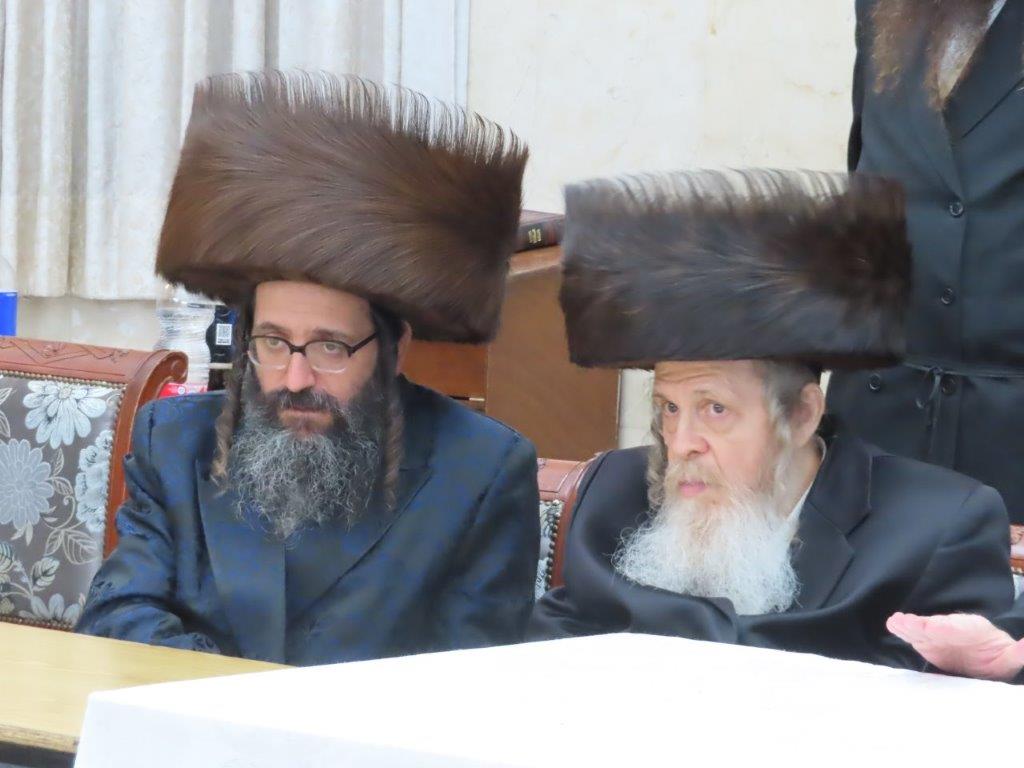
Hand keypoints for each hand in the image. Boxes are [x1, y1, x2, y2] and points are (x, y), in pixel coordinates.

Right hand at [887, 611, 1023, 681]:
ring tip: (896, 622)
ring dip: (909, 626)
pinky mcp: (927, 644)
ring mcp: (937, 636)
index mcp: (974, 631)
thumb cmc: (998, 657)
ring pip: (922, 629)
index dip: (945, 628)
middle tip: (906, 623)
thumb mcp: (1010, 657)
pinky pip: (914, 636)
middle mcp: (952, 630)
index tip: (933, 628)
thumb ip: (1018, 652)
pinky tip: (893, 625)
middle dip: (921, 626)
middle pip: (935, 626)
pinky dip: (904, 631)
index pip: (958, 628)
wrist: (986, 656)